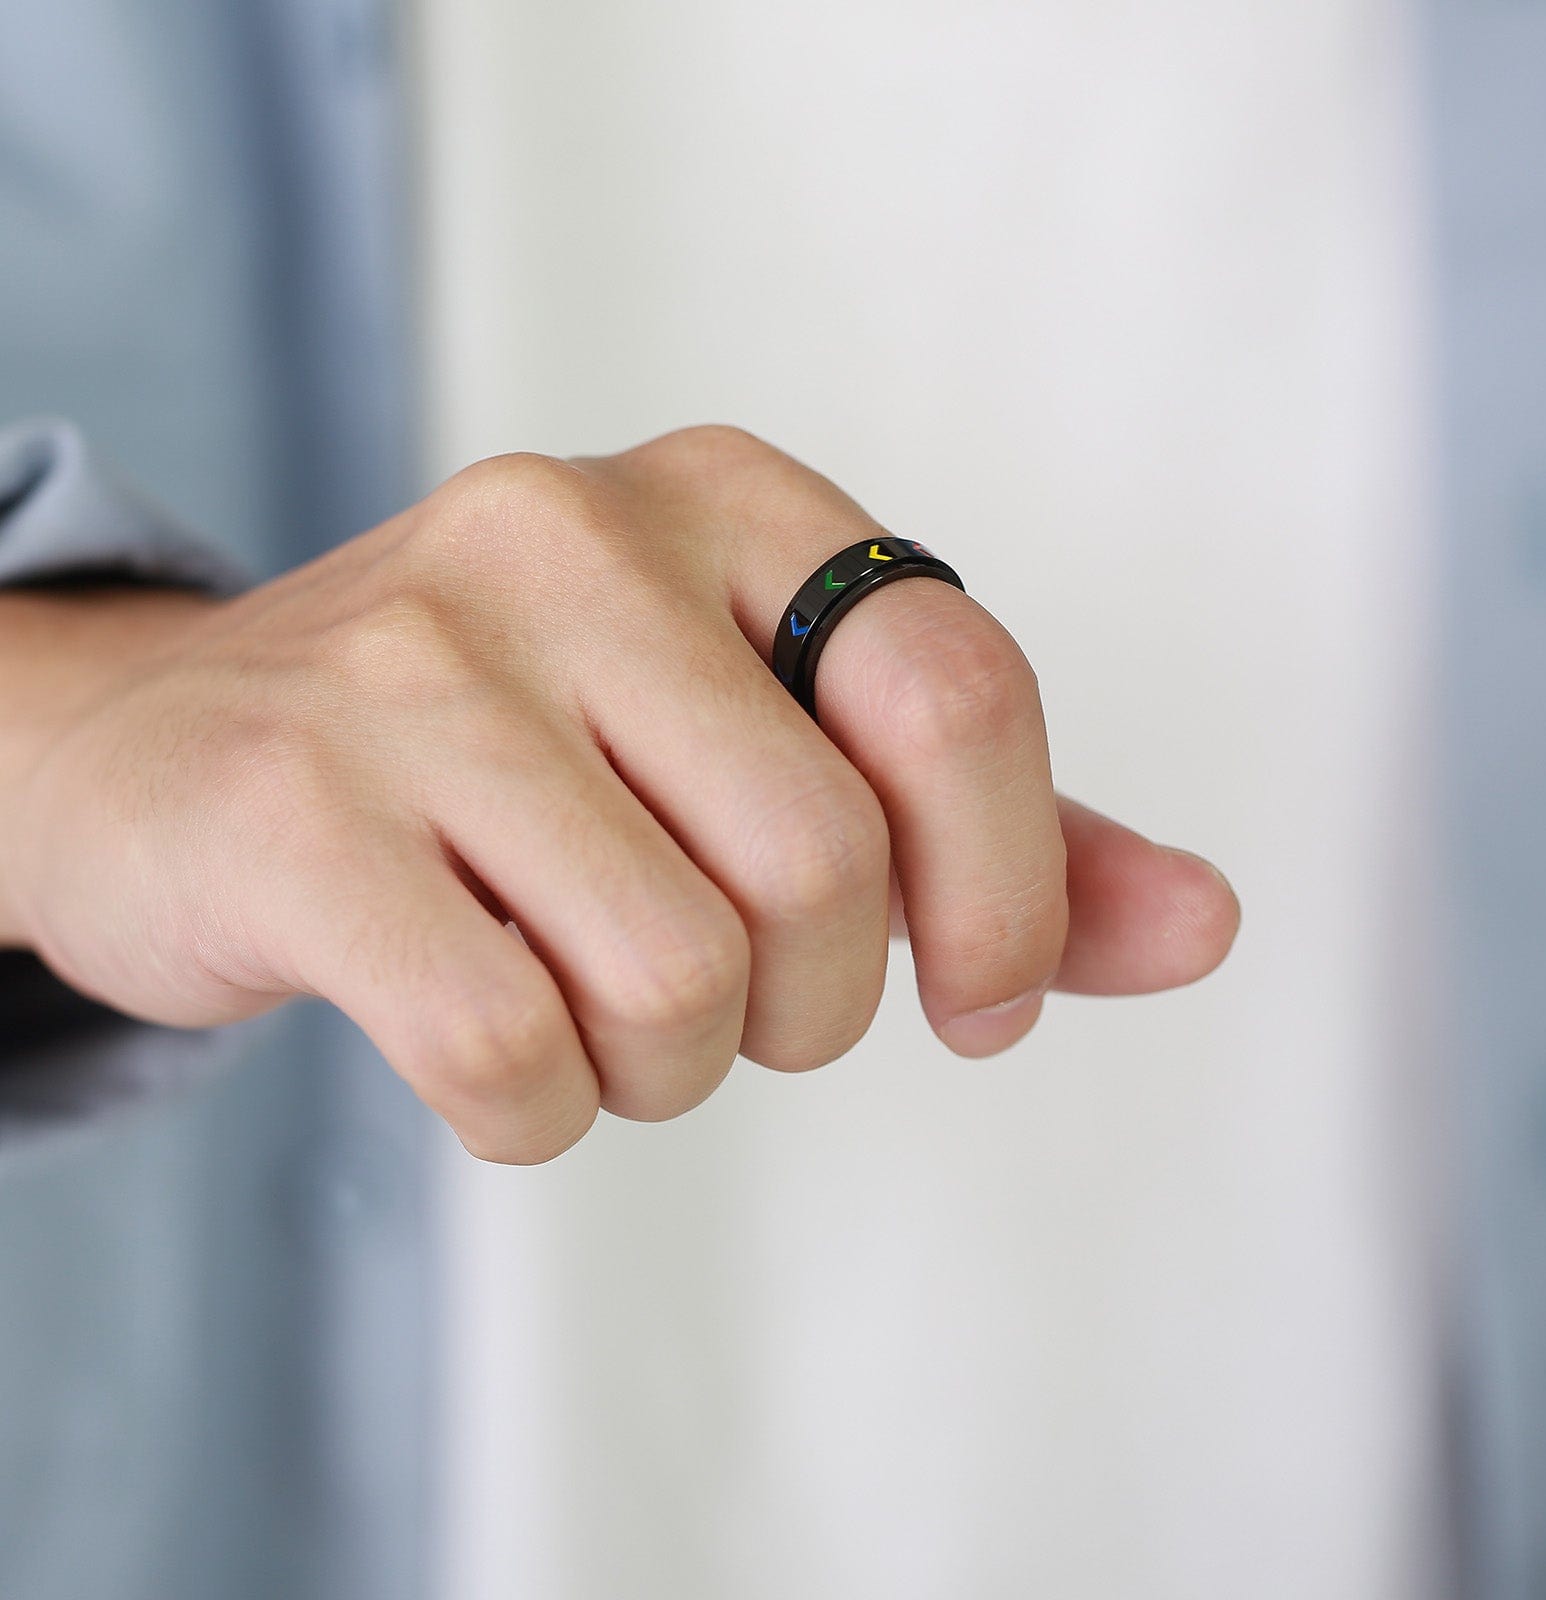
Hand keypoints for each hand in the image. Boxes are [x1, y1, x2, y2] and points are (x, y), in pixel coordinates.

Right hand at [0, 426, 1237, 1160]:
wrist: (187, 749)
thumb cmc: (521, 757)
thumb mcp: (760, 738)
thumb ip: (990, 831)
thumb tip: (1207, 926)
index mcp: (719, 498)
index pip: (956, 687)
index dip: (1011, 887)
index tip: (978, 995)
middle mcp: (567, 535)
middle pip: (827, 867)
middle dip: (813, 1005)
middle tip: (737, 1001)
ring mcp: (416, 662)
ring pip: (680, 978)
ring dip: (670, 1066)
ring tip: (593, 1008)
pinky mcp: (295, 807)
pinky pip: (512, 1051)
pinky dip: (539, 1114)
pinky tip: (495, 1057)